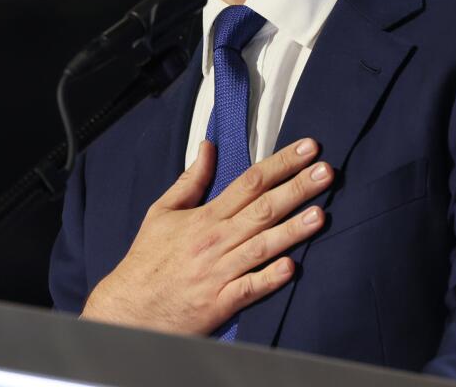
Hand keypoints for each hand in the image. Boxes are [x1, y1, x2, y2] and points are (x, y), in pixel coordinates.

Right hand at [80, 137, 332, 335]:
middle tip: (327, 172)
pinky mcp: (220, 302)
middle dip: (297, 189)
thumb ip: (190, 180)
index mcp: (206, 217)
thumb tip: (208, 146)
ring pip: (262, 246)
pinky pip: (249, 288)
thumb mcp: (162, 212)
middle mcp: (216, 241)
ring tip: (321, 214)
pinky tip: (292, 267)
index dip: (281, 163)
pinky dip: (269, 278)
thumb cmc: (147, 260)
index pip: (250, 182)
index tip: (308, 149)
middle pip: (263, 209)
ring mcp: (219, 272)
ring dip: (292, 230)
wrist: (129, 308)